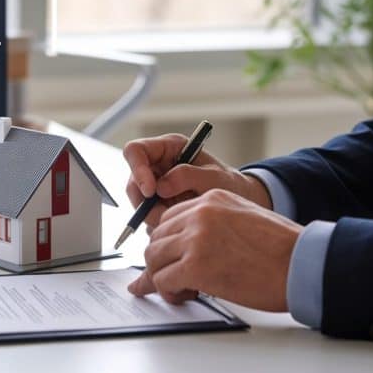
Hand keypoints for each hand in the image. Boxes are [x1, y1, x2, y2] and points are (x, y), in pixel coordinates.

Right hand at [123, 133, 272, 229]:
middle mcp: (158, 165)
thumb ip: (188, 176)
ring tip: (180, 219)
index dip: (137, 169)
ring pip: (139, 203)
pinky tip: (180, 223)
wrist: (239, 203)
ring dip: (154, 215)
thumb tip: (161, 186)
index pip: (136, 151)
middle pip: (133, 181)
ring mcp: (157, 186)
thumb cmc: (230, 184)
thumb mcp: (215, 177)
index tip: (150, 190)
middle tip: (163, 216)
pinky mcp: (159, 205)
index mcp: (169, 148)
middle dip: (145, 202)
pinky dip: (160, 224)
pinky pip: (148, 217)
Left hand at [127, 189, 301, 311]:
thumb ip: (212, 228)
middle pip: (157, 239)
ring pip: (154, 259)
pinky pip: (162, 280)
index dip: (168, 243)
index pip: (169, 219)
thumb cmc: (282, 249)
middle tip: (174, 279)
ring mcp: (195, 239)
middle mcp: (199, 214)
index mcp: (211, 200)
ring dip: (162, 278)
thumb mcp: (243, 222)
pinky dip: (168, 292)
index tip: (171, 258)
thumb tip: (192, 250)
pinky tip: (184, 296)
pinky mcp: (195, 266)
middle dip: (161, 262)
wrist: (302, 263)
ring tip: (180, 290)